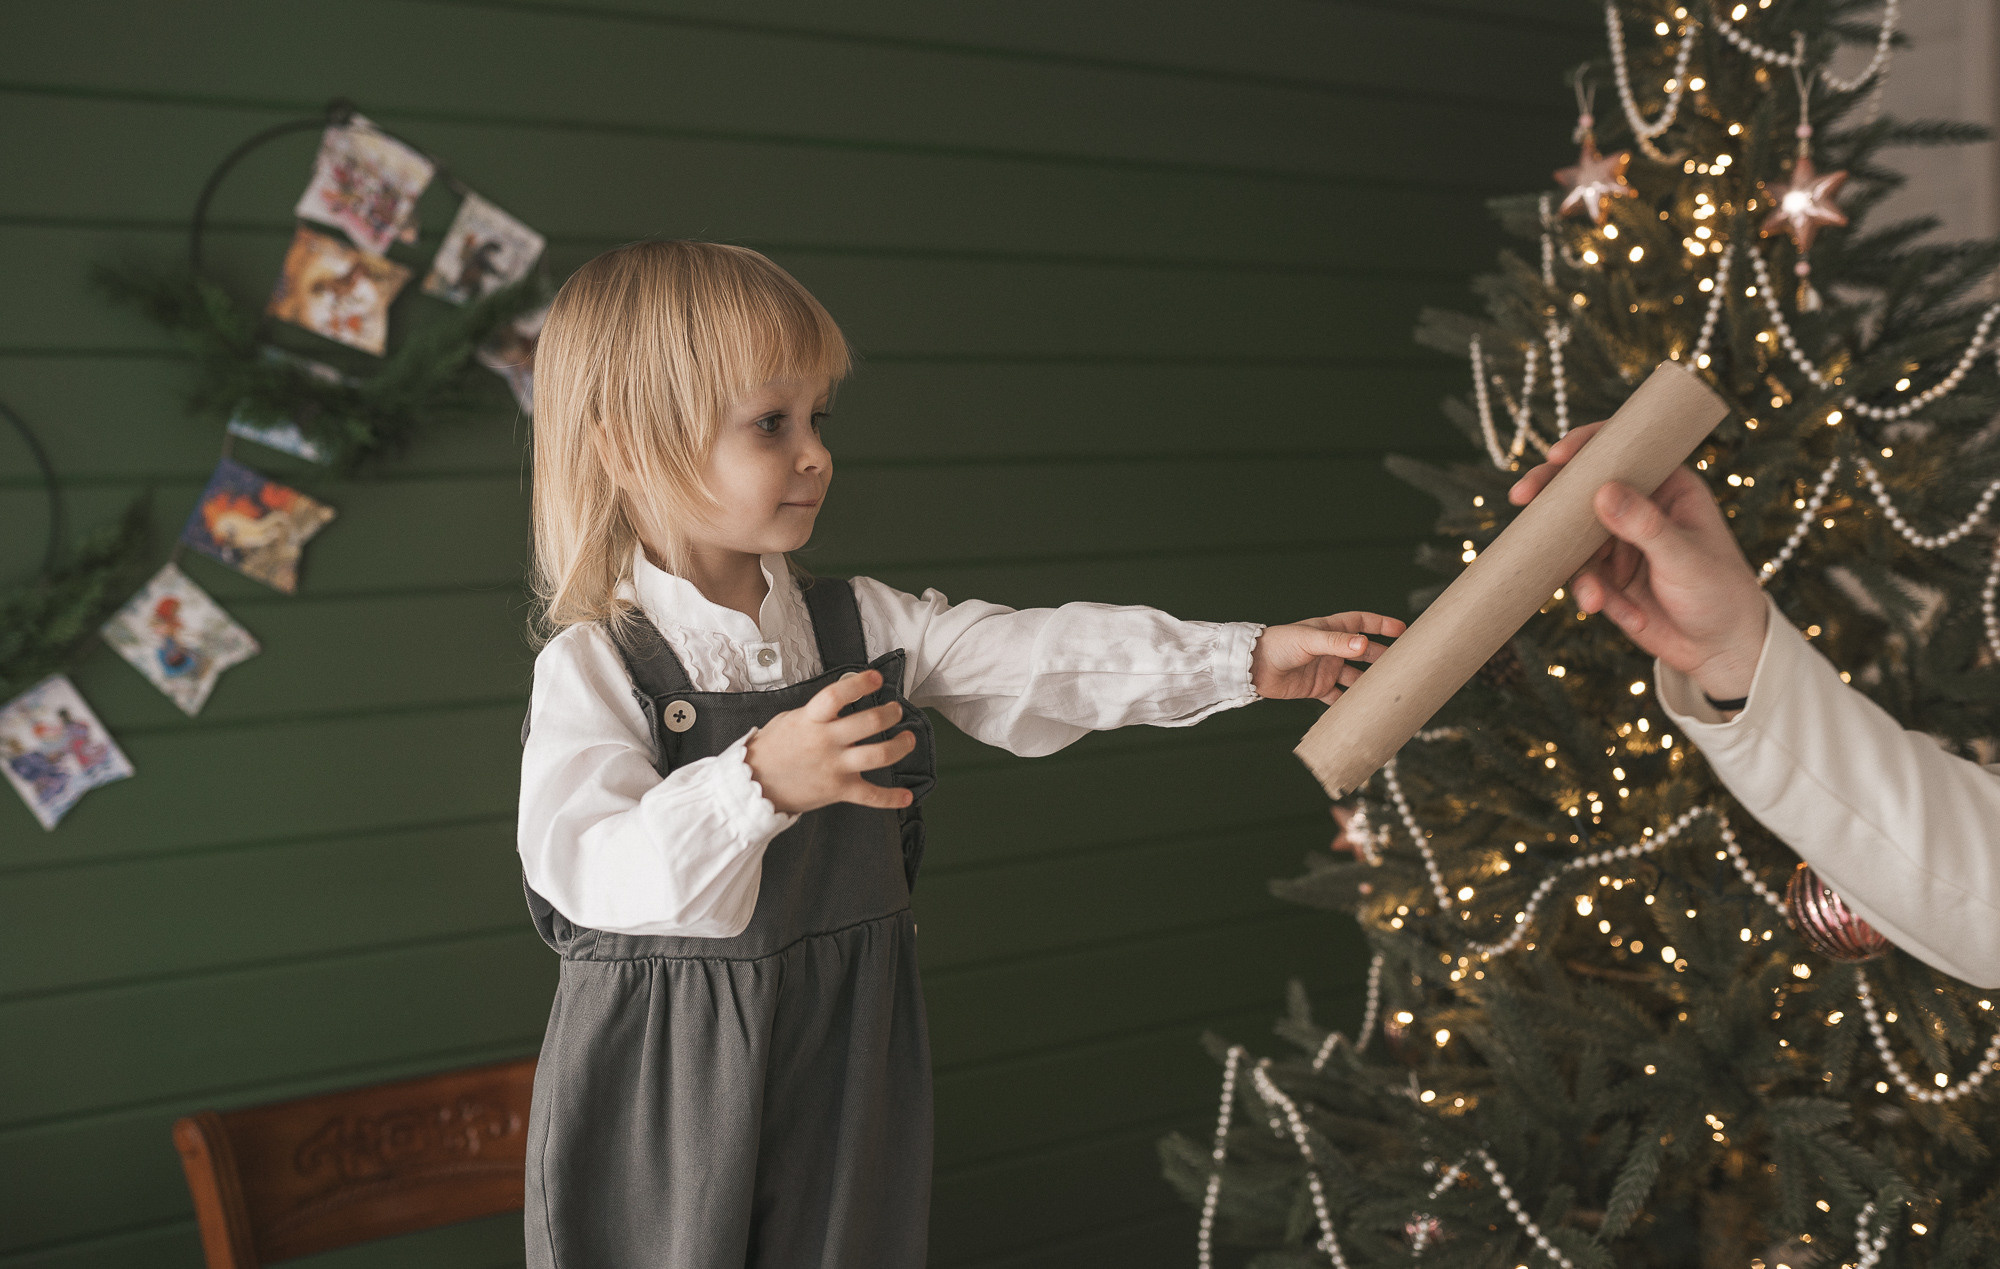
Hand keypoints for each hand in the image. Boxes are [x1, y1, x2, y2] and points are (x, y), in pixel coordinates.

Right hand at [742, 669, 916, 814]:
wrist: (754, 786)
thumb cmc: (772, 750)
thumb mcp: (789, 719)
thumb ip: (816, 711)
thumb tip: (842, 699)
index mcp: (811, 719)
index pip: (838, 695)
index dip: (860, 684)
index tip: (876, 678)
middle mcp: (826, 741)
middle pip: (869, 722)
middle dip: (891, 713)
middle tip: (896, 710)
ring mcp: (834, 767)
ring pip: (878, 755)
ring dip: (900, 746)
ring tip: (908, 738)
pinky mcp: (838, 790)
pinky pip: (871, 796)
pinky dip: (891, 798)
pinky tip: (906, 797)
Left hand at [1250, 613, 1406, 705]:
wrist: (1253, 668)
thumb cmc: (1277, 645)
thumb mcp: (1309, 639)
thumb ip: (1336, 642)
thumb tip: (1363, 642)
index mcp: (1329, 630)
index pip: (1361, 622)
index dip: (1381, 625)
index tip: (1401, 630)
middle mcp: (1330, 649)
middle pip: (1363, 651)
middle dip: (1381, 656)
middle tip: (1400, 664)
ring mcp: (1325, 668)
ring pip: (1355, 675)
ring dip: (1369, 681)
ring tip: (1386, 688)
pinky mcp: (1317, 687)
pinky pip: (1339, 696)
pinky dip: (1350, 701)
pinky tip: (1363, 706)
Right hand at [1507, 421, 1768, 701]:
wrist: (1721, 650)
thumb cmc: (1719, 593)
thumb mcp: (1684, 557)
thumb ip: (1644, 525)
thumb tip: (1602, 490)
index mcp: (1668, 488)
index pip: (1624, 452)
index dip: (1588, 447)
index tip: (1558, 455)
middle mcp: (1640, 509)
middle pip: (1584, 490)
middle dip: (1553, 499)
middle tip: (1523, 497)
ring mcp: (1619, 542)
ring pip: (1574, 540)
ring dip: (1580, 573)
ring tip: (1596, 601)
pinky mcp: (1606, 576)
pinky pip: (1581, 577)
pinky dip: (1594, 596)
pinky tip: (1626, 615)